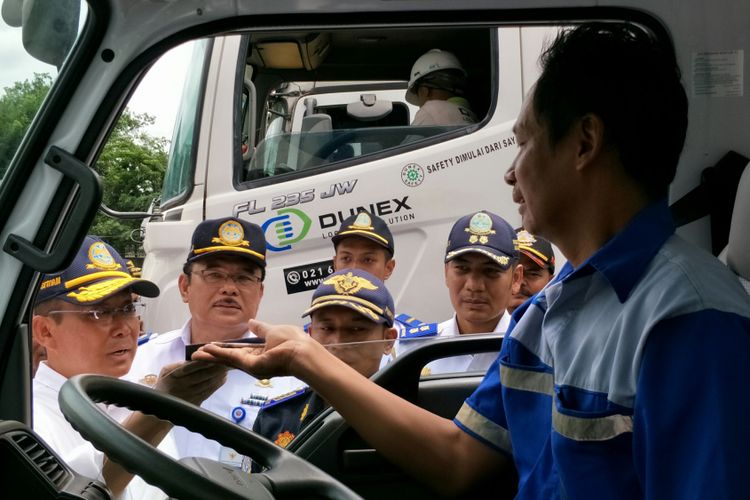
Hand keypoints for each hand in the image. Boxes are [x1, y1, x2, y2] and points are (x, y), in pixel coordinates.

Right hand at [154, 360, 227, 405]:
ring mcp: (190, 395)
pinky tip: (224, 377)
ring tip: (228, 366)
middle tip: (227, 358)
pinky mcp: (196, 402)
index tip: (215, 354)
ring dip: (220, 374)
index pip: (192, 366)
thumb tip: (194, 359)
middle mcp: (183, 385)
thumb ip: (178, 364)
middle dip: (217, 366)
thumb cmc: (165, 383)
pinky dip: (218, 383)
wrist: (162, 407)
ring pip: (208, 383)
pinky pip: (209, 391)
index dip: (205, 361)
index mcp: (175, 375)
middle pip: (203, 374)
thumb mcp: (166, 370)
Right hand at [192, 319, 315, 378]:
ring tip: (196, 354)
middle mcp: (256, 360)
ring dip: (212, 356)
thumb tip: (251, 322)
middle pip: (231, 357)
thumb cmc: (294, 341)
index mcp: (262, 351)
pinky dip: (219, 354)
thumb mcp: (273, 330)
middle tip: (198, 354)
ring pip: (228, 359)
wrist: (302, 352)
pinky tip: (207, 351)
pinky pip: (232, 358)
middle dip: (214, 355)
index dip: (227, 347)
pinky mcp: (251, 366)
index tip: (213, 345)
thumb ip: (260, 328)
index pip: (241, 349)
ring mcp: (253, 364)